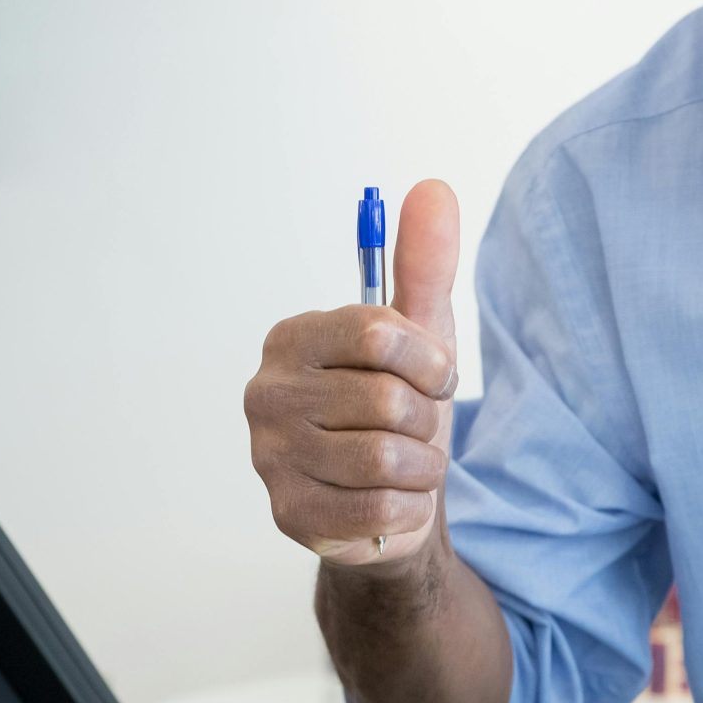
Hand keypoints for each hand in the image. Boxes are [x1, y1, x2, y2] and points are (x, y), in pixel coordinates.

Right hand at [245, 179, 461, 569]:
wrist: (394, 495)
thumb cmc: (400, 407)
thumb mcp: (420, 333)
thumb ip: (424, 263)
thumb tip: (434, 188)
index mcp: (292, 338)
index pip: (378, 332)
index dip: (430, 360)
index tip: (435, 375)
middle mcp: (266, 392)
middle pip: (387, 400)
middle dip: (428, 418)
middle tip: (420, 427)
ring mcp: (269, 457)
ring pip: (384, 457)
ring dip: (423, 465)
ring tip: (412, 462)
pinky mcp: (288, 514)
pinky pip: (376, 509)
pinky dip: (408, 506)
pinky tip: (397, 498)